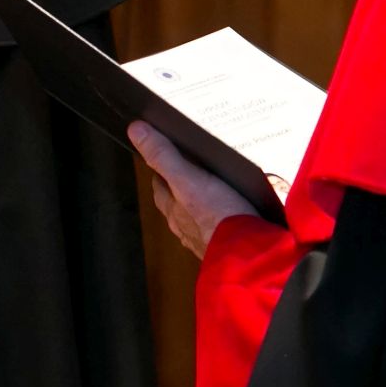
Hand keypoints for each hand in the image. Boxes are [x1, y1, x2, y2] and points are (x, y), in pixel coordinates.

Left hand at [128, 121, 260, 258]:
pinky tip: (243, 212)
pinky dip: (231, 218)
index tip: (164, 158)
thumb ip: (163, 156)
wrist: (250, 256)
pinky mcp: (232, 246)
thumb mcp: (188, 179)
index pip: (160, 187)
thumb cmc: (218, 218)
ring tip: (222, 189)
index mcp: (175, 210)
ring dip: (209, 204)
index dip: (161, 170)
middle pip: (179, 203)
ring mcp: (209, 239)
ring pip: (203, 217)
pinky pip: (227, 228)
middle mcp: (187, 227)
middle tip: (194, 170)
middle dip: (184, 188)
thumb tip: (135, 131)